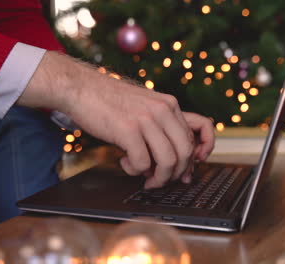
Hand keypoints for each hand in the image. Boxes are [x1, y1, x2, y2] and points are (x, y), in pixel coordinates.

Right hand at [19, 51, 214, 187]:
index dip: (201, 152)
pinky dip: (135, 171)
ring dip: (158, 177)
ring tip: (145, 177)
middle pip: (186, 151)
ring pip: (168, 161)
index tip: (192, 166)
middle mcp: (162, 110)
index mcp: (169, 104)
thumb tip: (174, 162)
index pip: (203, 129)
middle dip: (176, 173)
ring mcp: (146, 119)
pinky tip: (124, 161)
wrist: (81, 88)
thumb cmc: (110, 102)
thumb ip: (161, 127)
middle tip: (161, 179)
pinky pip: (142, 163)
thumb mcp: (144, 107)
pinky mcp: (128, 130)